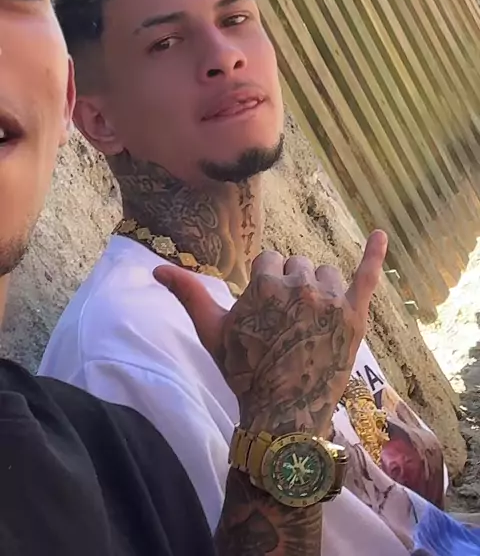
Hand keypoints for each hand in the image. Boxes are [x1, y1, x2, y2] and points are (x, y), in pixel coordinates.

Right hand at [154, 230, 386, 436]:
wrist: (283, 415)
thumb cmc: (244, 372)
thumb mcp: (212, 331)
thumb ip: (188, 294)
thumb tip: (156, 268)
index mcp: (264, 283)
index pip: (269, 261)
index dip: (266, 285)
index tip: (267, 314)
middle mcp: (298, 284)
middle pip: (296, 265)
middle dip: (290, 286)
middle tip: (287, 324)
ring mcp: (330, 299)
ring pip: (325, 272)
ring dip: (319, 287)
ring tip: (312, 321)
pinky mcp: (354, 315)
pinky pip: (367, 276)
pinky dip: (375, 254)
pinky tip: (382, 234)